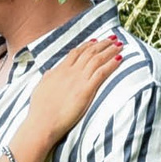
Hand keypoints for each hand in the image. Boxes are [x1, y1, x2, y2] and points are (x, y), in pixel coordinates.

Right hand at [22, 34, 123, 149]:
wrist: (42, 122)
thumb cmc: (40, 110)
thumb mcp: (41, 88)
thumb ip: (48, 78)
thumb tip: (49, 72)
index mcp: (59, 70)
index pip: (76, 53)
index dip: (87, 45)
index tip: (96, 40)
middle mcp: (70, 72)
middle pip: (89, 52)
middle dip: (102, 44)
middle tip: (113, 38)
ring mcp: (78, 80)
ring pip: (97, 59)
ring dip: (110, 51)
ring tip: (120, 45)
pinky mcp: (86, 90)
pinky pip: (102, 73)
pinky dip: (112, 64)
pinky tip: (120, 60)